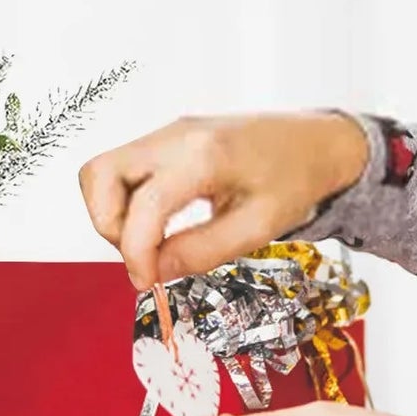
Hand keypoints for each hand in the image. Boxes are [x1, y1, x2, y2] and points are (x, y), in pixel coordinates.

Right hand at [78, 112, 368, 287]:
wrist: (317, 141)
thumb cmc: (297, 179)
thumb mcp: (260, 227)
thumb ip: (203, 251)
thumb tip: (155, 272)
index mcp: (203, 156)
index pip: (144, 204)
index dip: (135, 251)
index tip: (146, 282)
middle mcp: (174, 136)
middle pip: (99, 174)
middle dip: (108, 225)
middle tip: (142, 255)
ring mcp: (165, 133)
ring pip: (101, 171)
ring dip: (111, 213)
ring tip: (148, 241)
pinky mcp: (164, 139)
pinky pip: (121, 170)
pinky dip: (124, 202)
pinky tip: (157, 224)